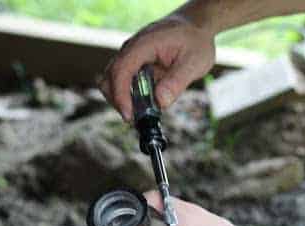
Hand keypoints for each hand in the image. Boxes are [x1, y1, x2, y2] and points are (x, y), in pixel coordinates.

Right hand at [98, 14, 215, 121]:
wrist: (194, 28)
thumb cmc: (195, 42)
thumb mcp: (195, 62)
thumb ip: (177, 81)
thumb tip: (160, 102)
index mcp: (144, 44)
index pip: (121, 70)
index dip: (121, 95)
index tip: (128, 115)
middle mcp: (131, 49)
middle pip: (109, 78)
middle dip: (118, 101)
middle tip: (137, 118)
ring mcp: (130, 57)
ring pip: (111, 82)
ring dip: (123, 100)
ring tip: (144, 112)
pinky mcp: (133, 65)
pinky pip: (123, 83)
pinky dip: (129, 96)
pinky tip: (147, 104)